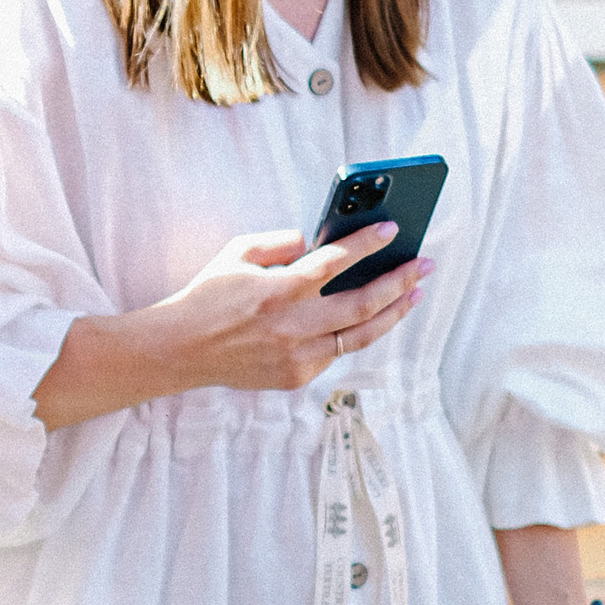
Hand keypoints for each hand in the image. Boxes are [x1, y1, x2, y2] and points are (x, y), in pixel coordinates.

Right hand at [142, 224, 424, 396]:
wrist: (181, 350)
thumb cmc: (209, 295)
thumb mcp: (237, 252)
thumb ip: (280, 242)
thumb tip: (315, 242)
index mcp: (278, 290)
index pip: (335, 262)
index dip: (368, 243)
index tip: (393, 228)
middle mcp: (293, 326)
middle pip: (362, 304)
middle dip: (398, 281)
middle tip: (424, 264)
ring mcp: (297, 356)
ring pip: (359, 336)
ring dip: (393, 313)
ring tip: (414, 294)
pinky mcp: (296, 376)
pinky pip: (336, 352)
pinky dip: (354, 333)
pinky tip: (372, 317)